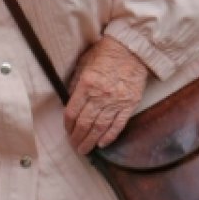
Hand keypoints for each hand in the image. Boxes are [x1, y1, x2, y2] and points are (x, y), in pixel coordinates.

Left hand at [64, 37, 148, 153]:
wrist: (132, 49)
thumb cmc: (106, 53)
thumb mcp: (84, 63)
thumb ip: (76, 83)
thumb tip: (69, 100)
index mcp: (87, 84)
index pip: (73, 111)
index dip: (68, 125)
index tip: (67, 131)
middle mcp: (100, 96)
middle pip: (85, 123)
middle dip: (78, 138)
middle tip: (74, 146)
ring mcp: (116, 102)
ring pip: (100, 127)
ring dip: (91, 141)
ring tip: (85, 149)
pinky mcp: (129, 104)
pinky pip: (118, 124)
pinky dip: (110, 136)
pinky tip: (102, 143)